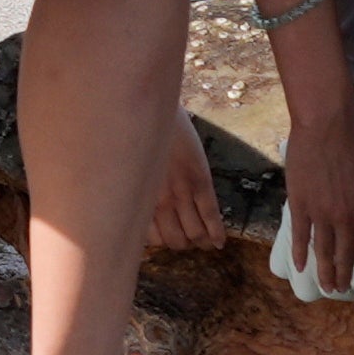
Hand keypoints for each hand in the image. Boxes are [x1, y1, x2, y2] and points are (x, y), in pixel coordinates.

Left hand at [149, 113, 226, 255]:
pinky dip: (216, 232)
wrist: (155, 110)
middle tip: (190, 240)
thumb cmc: (139, 138)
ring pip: (194, 232)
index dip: (166, 244)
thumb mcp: (134, 172)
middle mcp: (160, 200)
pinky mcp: (199, 179)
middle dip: (184, 245)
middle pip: (176, 240)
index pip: (156, 239)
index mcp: (142, 200)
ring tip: (206, 241)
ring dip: (201, 241)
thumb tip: (143, 216)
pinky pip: (210, 214)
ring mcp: (181, 191)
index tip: (172, 242)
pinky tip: (220, 242)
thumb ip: (140, 194)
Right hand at [274, 98, 353, 302]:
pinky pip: (300, 235)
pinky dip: (300, 253)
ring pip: (323, 251)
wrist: (327, 124)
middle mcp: (347, 217)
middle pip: (346, 255)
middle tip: (342, 289)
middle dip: (345, 276)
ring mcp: (322, 212)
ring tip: (325, 286)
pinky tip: (300, 265)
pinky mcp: (300, 204)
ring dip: (325, 272)